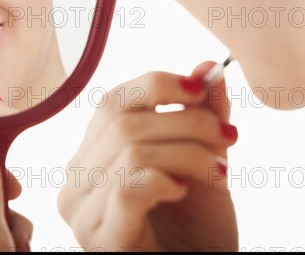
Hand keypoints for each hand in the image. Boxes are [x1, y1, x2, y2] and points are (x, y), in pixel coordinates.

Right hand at [57, 62, 238, 250]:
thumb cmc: (195, 225)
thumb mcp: (202, 159)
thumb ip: (200, 115)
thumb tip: (205, 66)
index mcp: (92, 153)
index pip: (112, 100)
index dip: (157, 85)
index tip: (202, 90)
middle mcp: (76, 178)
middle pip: (123, 122)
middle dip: (187, 121)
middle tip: (227, 135)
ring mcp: (83, 212)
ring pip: (131, 151)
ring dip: (188, 152)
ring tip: (219, 169)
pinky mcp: (101, 240)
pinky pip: (128, 188)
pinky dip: (164, 180)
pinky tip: (183, 190)